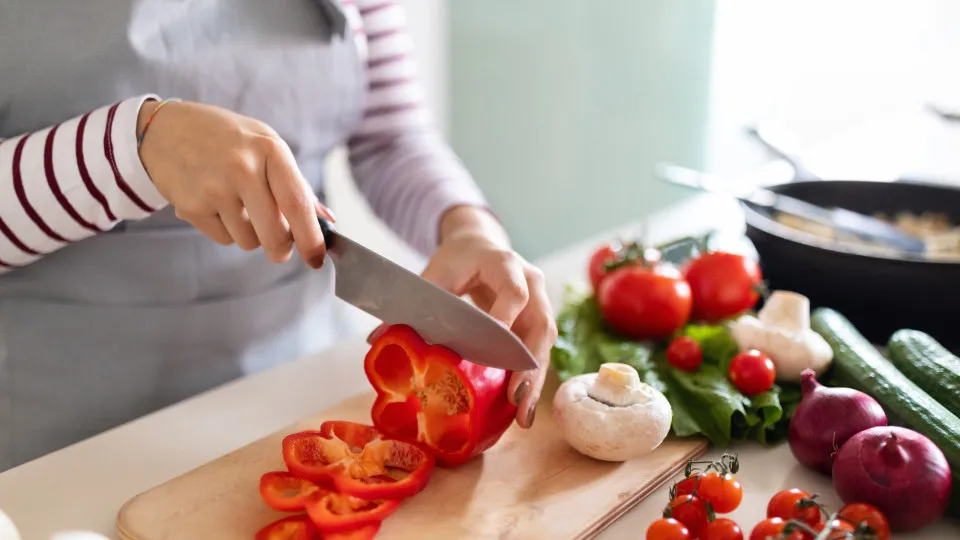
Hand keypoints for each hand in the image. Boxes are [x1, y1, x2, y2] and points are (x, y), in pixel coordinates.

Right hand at [137, 99, 334, 267]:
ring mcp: (214, 189)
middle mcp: (242, 168)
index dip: (311, 238)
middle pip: (274, 235)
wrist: (164, 130)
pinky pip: (224, 239)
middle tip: (281, 248)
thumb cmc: (226, 139)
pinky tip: (216, 204)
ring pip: (249, 241)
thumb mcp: (266, 145)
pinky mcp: (192, 207)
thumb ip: (296, 184)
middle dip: (281, 249)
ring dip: (251, 234)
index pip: (298, 204)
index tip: (317, 258)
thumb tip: (327, 220)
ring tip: (238, 205)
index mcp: (270, 150)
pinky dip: (226, 230)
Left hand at [369, 206, 557, 428]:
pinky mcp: (537, 323)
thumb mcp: (435, 274)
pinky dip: (531, 381)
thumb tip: (376, 339)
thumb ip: (413, 304)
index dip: (506, 318)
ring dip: (535, 381)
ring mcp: (540, 303)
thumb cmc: (457, 260)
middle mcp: (532, 283)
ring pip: (545, 345)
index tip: (494, 344)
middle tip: (516, 397)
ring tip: (523, 416)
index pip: (514, 291)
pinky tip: (522, 410)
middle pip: (540, 324)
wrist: (480, 246)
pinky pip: (539, 354)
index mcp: (505, 264)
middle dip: (528, 364)